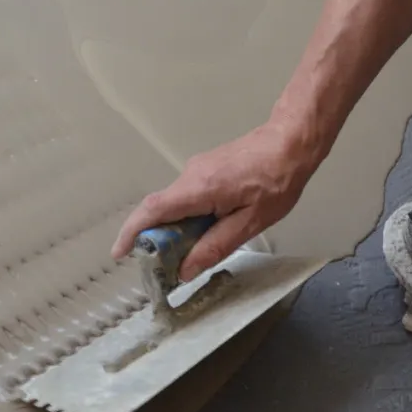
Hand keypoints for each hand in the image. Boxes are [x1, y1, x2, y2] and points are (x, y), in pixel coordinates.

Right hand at [111, 118, 324, 281]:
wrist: (291, 141)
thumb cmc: (277, 180)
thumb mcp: (250, 222)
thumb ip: (216, 246)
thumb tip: (186, 270)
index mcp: (199, 189)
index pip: (152, 210)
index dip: (131, 232)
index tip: (120, 253)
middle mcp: (190, 176)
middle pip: (159, 211)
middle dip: (156, 241)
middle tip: (166, 268)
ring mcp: (196, 169)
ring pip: (173, 205)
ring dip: (175, 230)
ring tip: (193, 253)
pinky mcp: (204, 169)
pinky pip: (185, 197)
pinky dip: (186, 217)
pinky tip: (207, 230)